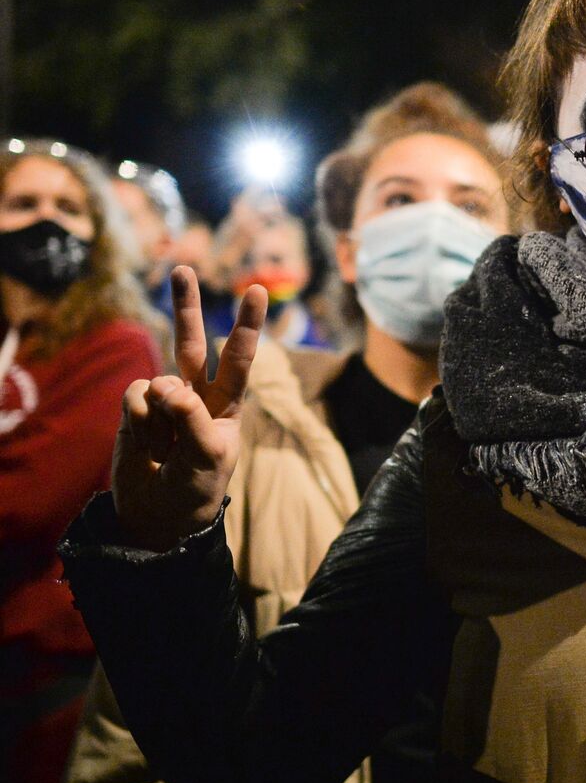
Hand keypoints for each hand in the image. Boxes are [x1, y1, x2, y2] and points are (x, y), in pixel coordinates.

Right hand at [111, 266, 266, 550]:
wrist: (159, 514)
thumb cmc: (197, 486)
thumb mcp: (208, 457)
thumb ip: (191, 418)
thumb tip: (165, 385)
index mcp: (227, 402)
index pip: (239, 358)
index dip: (246, 325)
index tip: (255, 290)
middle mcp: (196, 393)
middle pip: (189, 341)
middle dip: (186, 305)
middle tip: (183, 268)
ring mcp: (162, 398)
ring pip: (158, 377)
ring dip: (159, 414)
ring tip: (165, 447)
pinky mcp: (133, 407)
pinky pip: (134, 398)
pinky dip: (138, 422)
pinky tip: (146, 444)